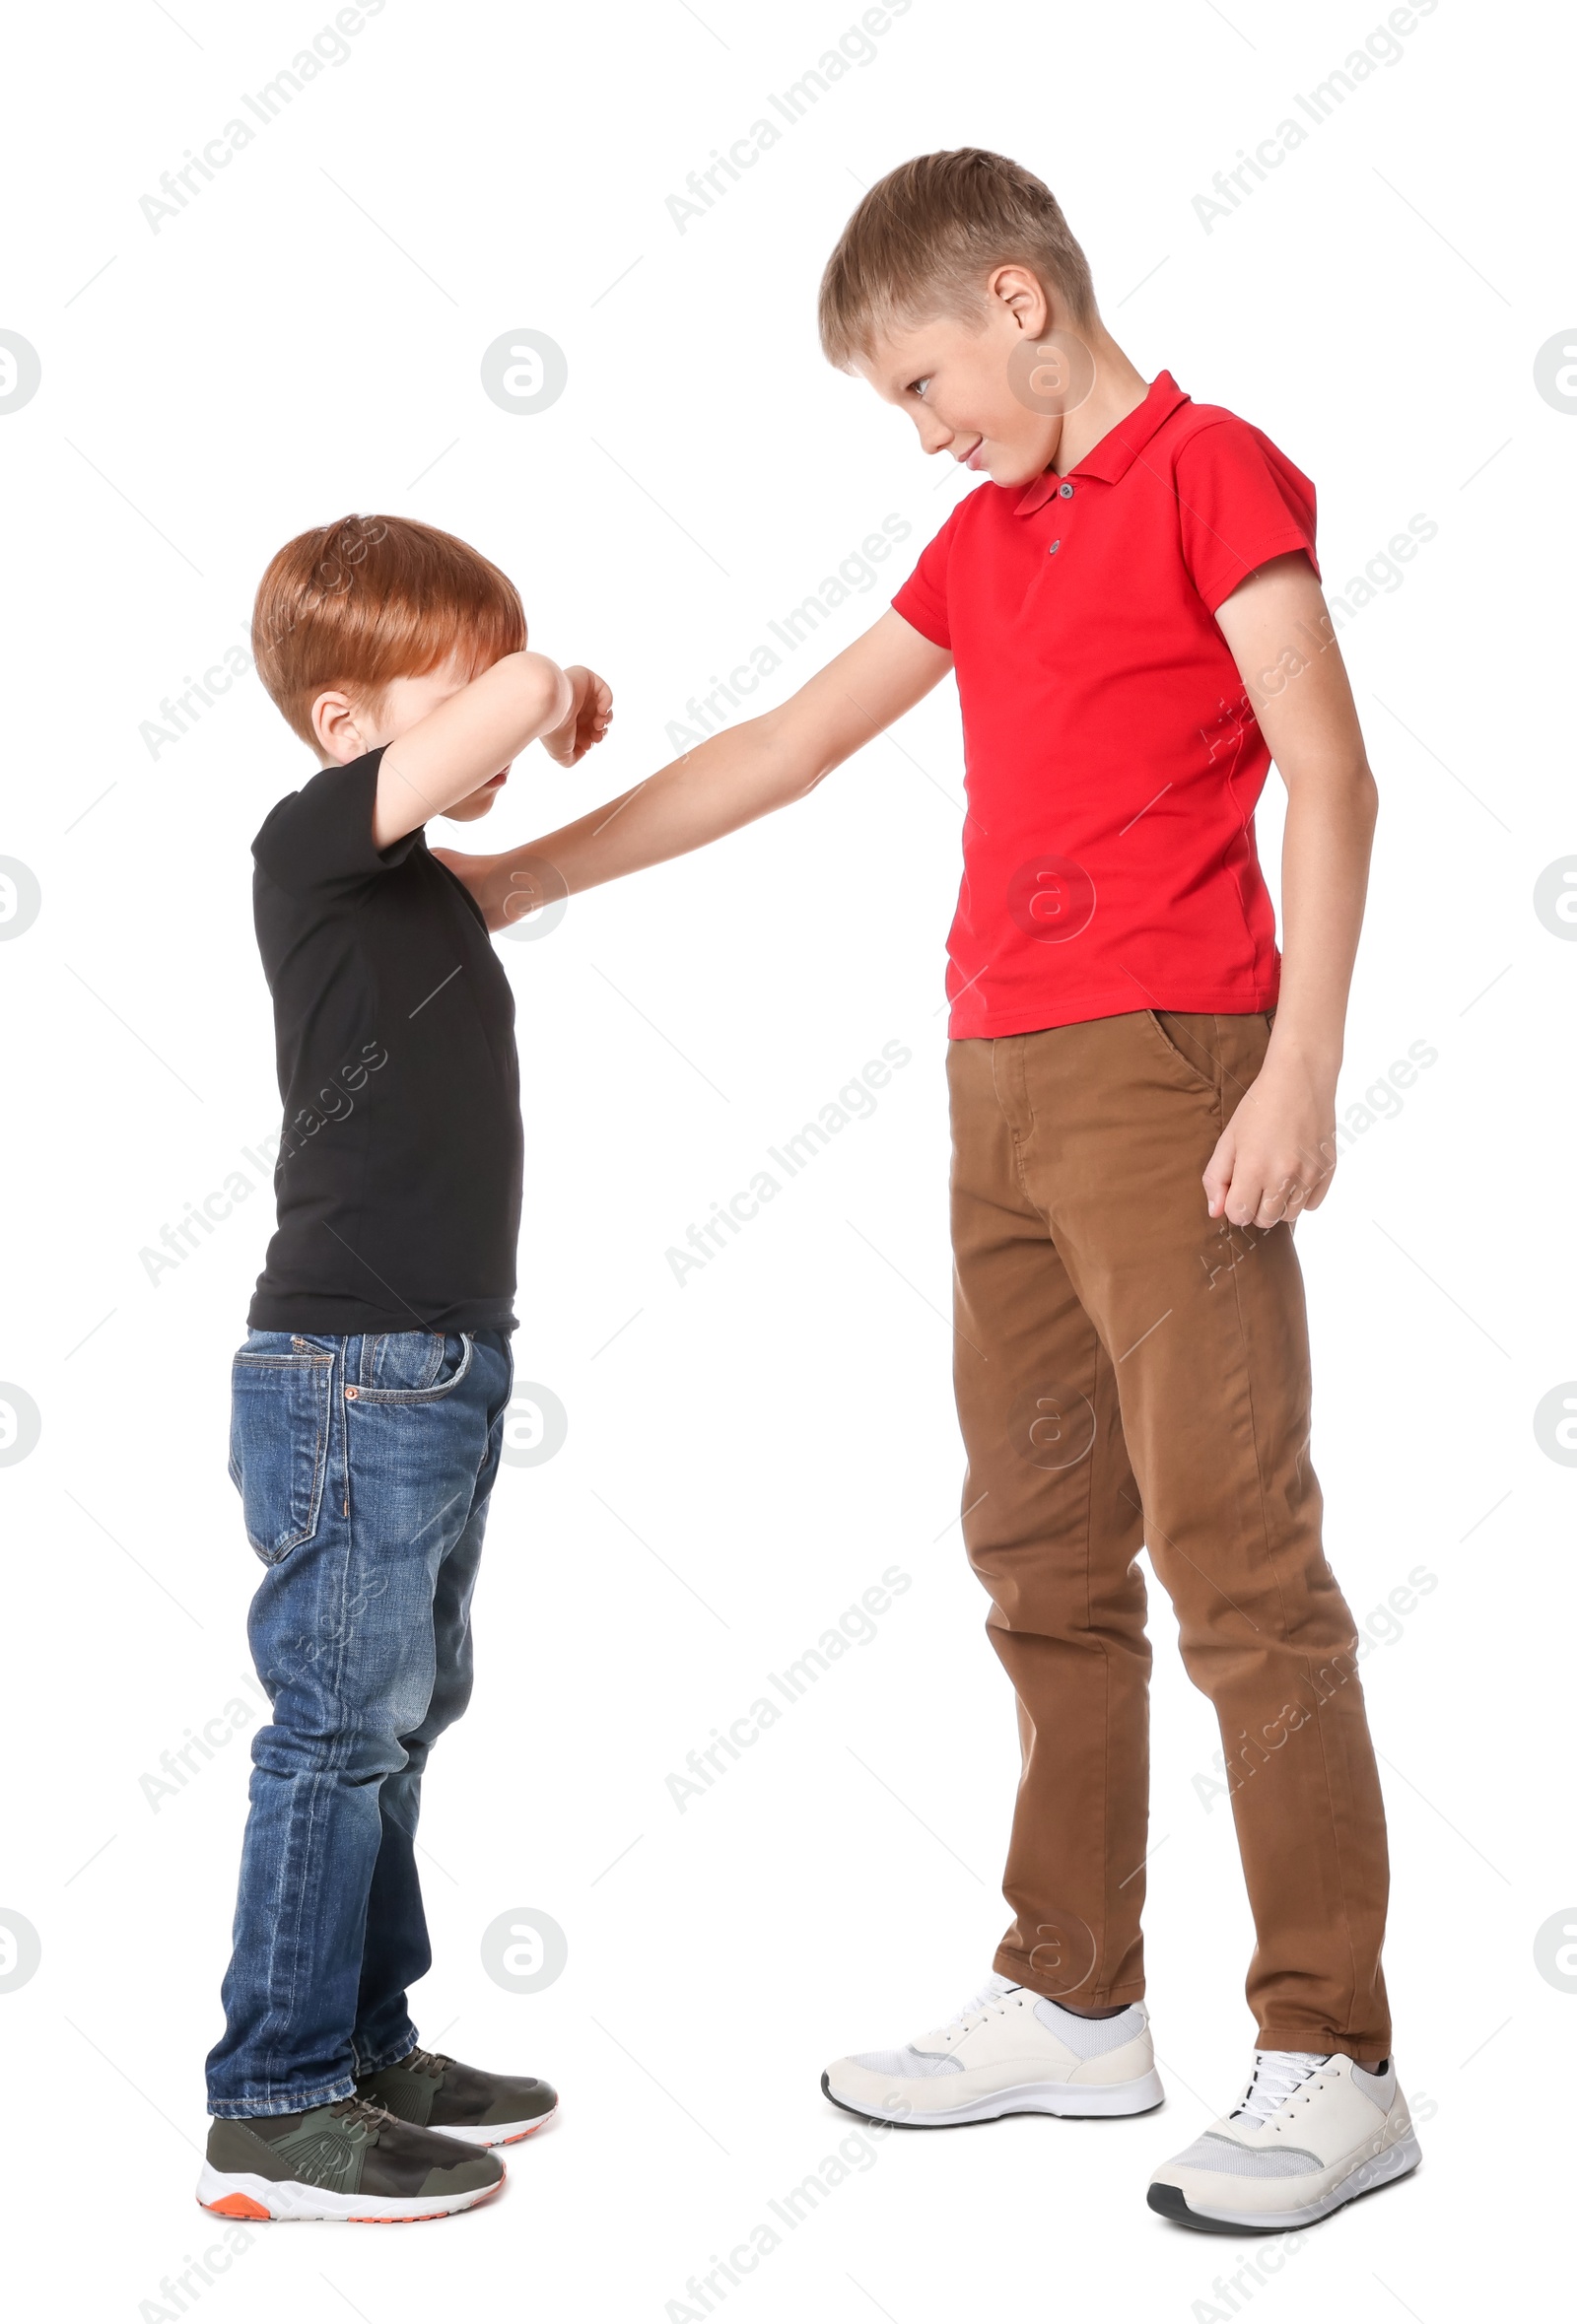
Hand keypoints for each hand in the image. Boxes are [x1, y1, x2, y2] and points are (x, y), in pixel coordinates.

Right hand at [541, 665, 611, 766]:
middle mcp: (572, 706)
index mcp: (565, 720)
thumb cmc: (554, 729)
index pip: (586, 730)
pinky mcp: (586, 678)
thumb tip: (583, 751)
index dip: (591, 739)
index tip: (587, 745)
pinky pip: (604, 691)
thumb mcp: (561, 755)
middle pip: (596, 720)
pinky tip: (602, 711)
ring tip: (598, 725)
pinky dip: (607, 703)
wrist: (549, 705)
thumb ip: (570, 760)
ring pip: (603, 707)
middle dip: (600, 732)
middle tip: (596, 737)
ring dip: (605, 720)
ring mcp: (580, 692)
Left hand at [1203, 1051, 1337, 1228]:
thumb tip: (1216, 1212)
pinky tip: (1294, 1173)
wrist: (1300, 1078)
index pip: (1239, 1215)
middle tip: (1255, 1180)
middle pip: (1265, 1220)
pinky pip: (1312, 1204)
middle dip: (1255, 1207)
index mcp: (1254, 1168)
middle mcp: (1285, 1175)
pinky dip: (1301, 1197)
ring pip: (1289, 1216)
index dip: (1234, 1205)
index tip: (1236, 1189)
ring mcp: (1310, 1174)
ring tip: (1275, 1176)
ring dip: (1278, 1204)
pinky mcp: (1328, 1170)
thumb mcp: (1229, 1139)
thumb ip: (1216, 1178)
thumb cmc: (1260, 1106)